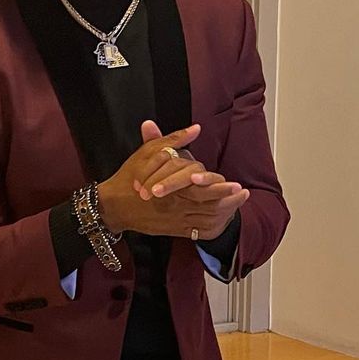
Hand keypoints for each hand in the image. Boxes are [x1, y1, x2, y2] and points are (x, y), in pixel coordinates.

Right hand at [98, 119, 248, 239]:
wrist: (114, 206)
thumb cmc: (130, 177)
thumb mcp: (148, 152)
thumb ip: (173, 139)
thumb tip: (195, 128)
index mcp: (171, 185)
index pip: (201, 187)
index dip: (220, 187)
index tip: (238, 185)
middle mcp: (176, 204)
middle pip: (207, 204)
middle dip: (228, 201)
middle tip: (243, 195)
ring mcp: (176, 219)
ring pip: (205, 218)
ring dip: (225, 214)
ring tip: (239, 205)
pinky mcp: (174, 229)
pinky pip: (197, 231)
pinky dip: (212, 227)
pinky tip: (224, 221)